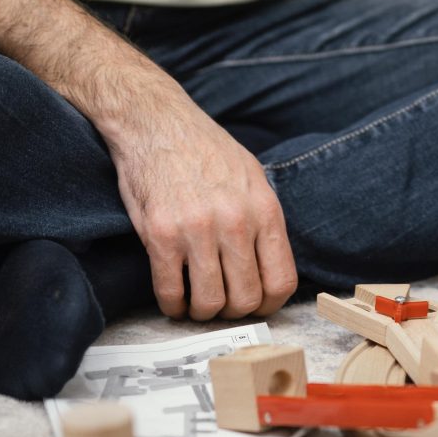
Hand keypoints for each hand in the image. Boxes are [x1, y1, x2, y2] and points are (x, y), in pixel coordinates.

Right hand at [103, 78, 297, 320]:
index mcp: (263, 209)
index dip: (269, 305)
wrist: (156, 123)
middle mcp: (235, 222)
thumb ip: (263, 220)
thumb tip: (270, 265)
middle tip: (221, 304)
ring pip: (209, 303)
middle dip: (233, 312)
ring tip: (195, 303)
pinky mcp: (160, 235)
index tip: (255, 305)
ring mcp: (197, 230)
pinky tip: (172, 299)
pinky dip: (172, 306)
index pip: (281, 281)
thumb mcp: (252, 175)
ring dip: (201, 313)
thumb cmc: (204, 149)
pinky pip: (170, 292)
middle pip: (245, 299)